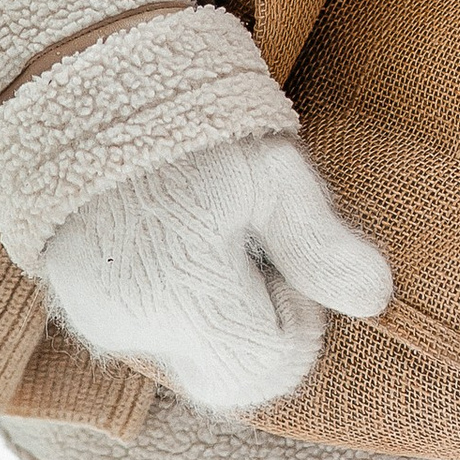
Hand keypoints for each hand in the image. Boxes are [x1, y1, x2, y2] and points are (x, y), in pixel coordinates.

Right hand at [42, 134, 392, 414]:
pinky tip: (178, 238)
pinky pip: (148, 334)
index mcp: (183, 298)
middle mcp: (133, 328)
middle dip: (257, 327)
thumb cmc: (192, 124)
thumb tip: (378, 301)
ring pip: (190, 357)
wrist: (85, 83)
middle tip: (255, 245)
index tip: (283, 254)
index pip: (268, 370)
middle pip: (227, 377)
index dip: (295, 322)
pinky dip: (177, 305)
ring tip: (212, 230)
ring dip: (218, 314)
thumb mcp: (271, 172)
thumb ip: (320, 245)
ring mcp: (99, 321)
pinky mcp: (80, 307)